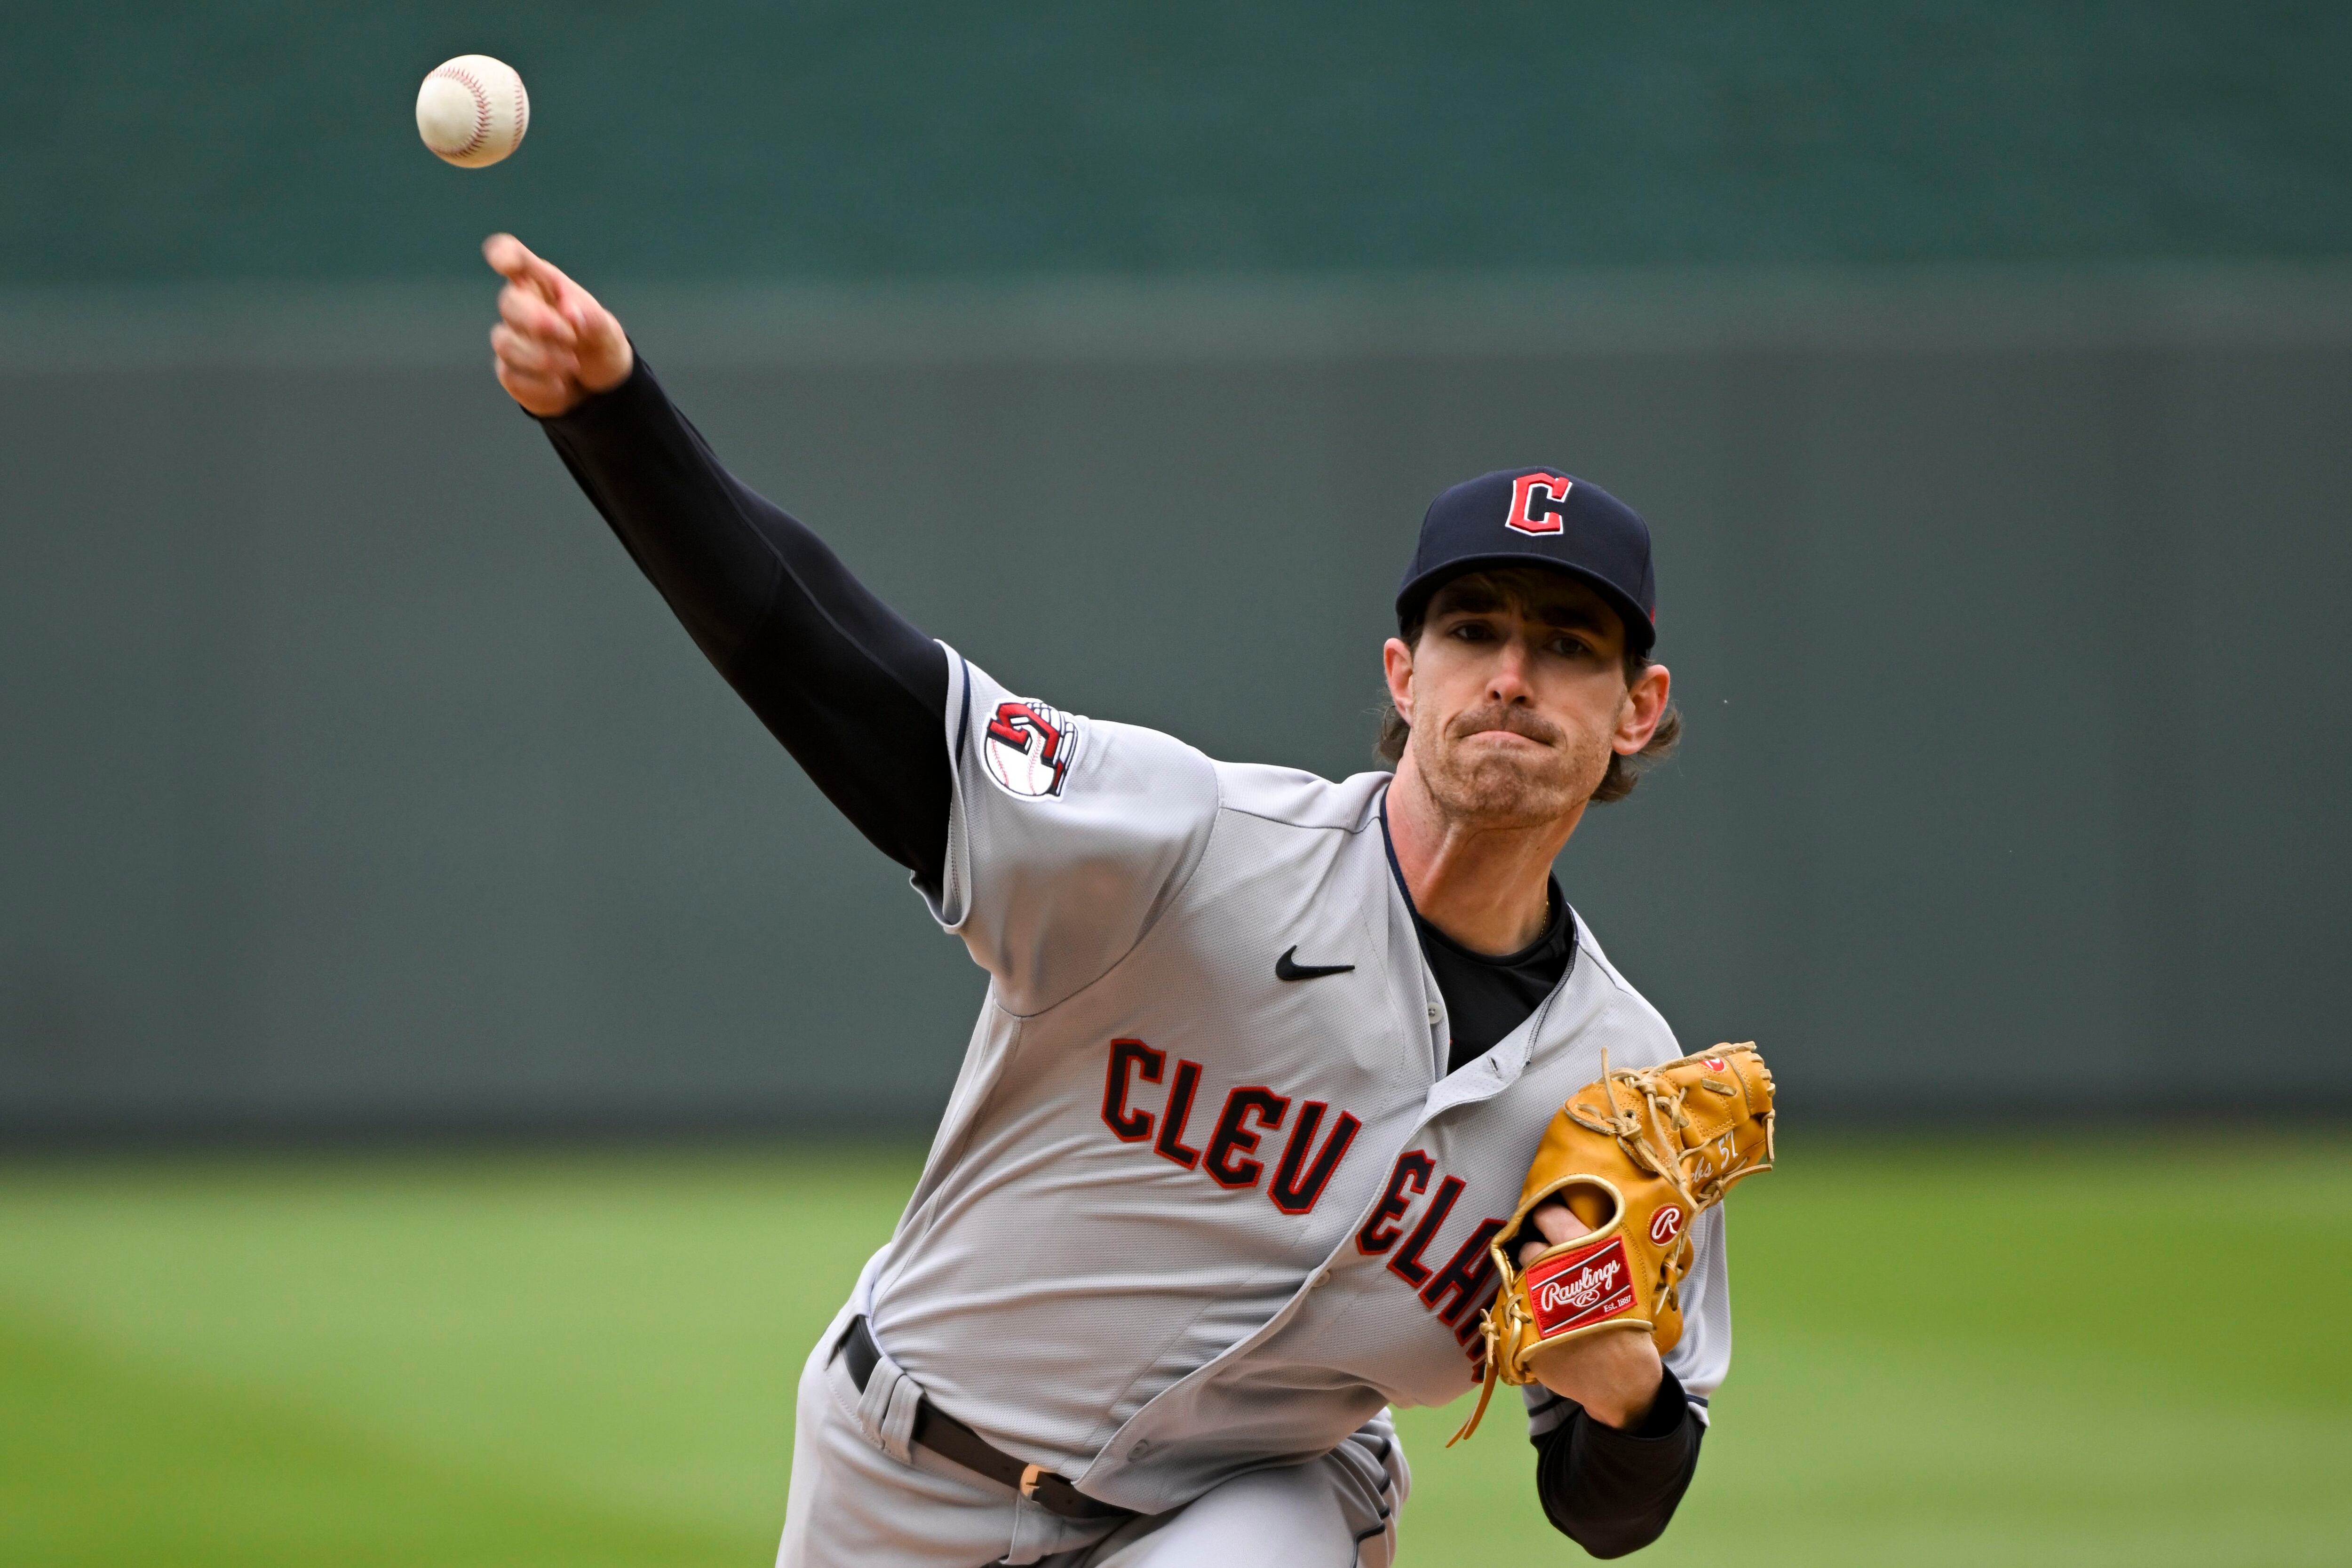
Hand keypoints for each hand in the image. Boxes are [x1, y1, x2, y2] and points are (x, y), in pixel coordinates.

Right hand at [482, 233, 633, 416]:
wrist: (599, 385)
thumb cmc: (597, 342)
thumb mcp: (607, 330)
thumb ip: (593, 319)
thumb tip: (571, 314)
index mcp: (543, 283)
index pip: (515, 258)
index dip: (505, 254)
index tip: (506, 262)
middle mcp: (522, 306)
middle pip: (508, 303)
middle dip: (538, 321)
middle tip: (571, 337)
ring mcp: (511, 339)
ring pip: (505, 343)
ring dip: (543, 357)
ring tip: (573, 365)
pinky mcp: (509, 371)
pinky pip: (512, 375)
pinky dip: (542, 384)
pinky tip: (561, 385)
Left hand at [1515, 1199, 1663, 1427]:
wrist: (1624, 1380)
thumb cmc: (1628, 1323)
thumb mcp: (1624, 1276)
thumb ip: (1594, 1249)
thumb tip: (1566, 1220)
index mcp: (1585, 1255)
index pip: (1549, 1216)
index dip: (1545, 1214)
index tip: (1545, 1216)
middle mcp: (1555, 1276)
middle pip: (1529, 1249)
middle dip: (1538, 1253)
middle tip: (1551, 1262)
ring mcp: (1535, 1306)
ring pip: (1518, 1278)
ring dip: (1528, 1281)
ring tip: (1545, 1292)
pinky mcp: (1523, 1336)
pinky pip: (1514, 1312)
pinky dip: (1524, 1312)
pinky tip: (1541, 1318)